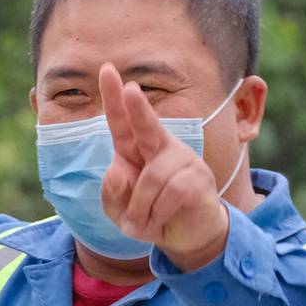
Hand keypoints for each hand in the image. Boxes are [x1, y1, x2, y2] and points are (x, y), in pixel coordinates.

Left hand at [98, 63, 230, 269]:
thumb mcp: (120, 211)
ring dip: (141, 208)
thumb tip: (115, 170)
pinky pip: (171, 193)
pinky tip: (158, 222)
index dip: (114, 97)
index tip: (106, 69)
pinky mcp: (199, 177)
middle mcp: (160, 147)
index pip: (122, 121)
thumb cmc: (150, 216)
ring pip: (152, 178)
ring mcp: (182, 160)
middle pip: (147, 125)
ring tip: (141, 223)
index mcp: (135, 149)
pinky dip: (158, 213)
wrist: (185, 237)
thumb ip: (112, 194)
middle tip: (130, 89)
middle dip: (137, 108)